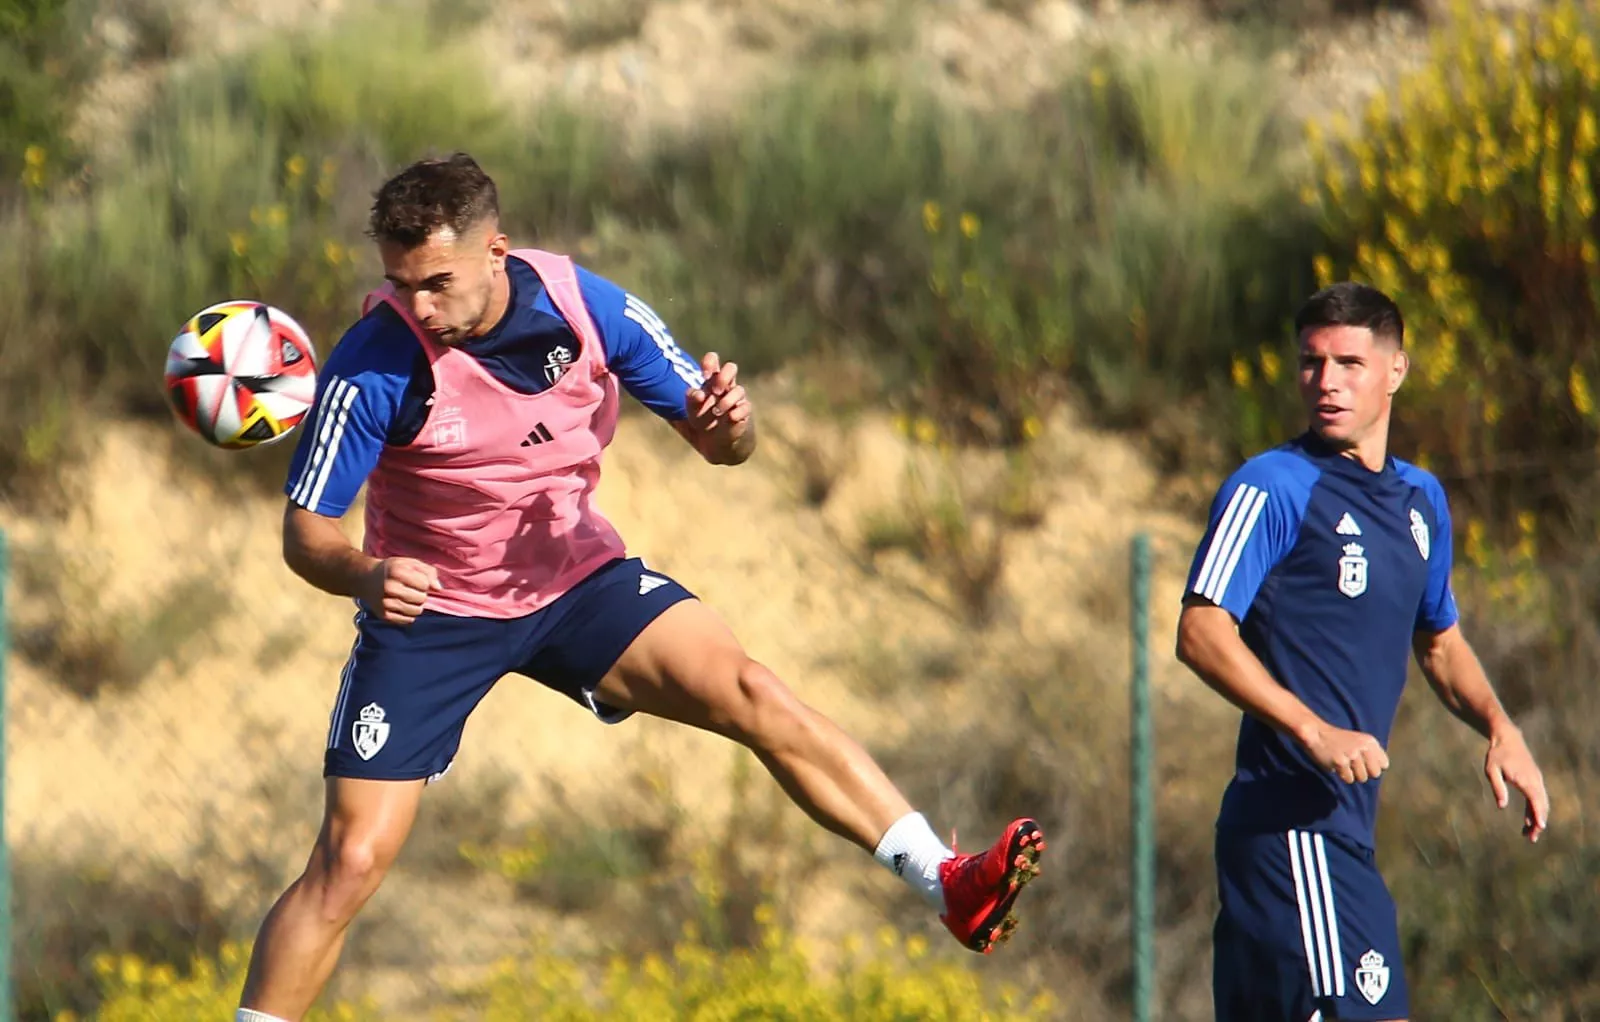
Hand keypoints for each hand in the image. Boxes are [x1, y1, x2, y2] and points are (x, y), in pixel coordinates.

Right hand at [360, 557, 439, 624]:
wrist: (366, 579)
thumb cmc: (393, 570)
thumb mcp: (410, 563)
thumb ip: (429, 572)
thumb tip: (438, 589)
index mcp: (396, 571)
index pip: (425, 584)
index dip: (424, 583)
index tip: (416, 580)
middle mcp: (389, 587)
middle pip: (421, 599)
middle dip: (421, 594)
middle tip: (411, 589)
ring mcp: (385, 603)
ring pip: (416, 611)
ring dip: (416, 605)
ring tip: (407, 597)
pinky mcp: (384, 615)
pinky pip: (408, 620)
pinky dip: (409, 614)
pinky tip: (401, 605)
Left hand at [684, 351, 752, 461]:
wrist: (714, 442)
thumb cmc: (703, 419)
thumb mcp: (692, 410)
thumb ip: (691, 399)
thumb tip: (698, 393)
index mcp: (711, 380)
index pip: (713, 360)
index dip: (710, 363)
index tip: (704, 376)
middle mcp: (726, 386)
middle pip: (731, 368)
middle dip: (723, 377)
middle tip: (715, 391)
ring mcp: (737, 399)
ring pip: (739, 390)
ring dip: (726, 401)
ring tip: (716, 412)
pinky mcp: (744, 412)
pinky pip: (745, 408)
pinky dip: (736, 413)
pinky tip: (729, 418)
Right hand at [1301, 725, 1389, 783]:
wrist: (1317, 733)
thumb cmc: (1338, 740)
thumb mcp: (1358, 741)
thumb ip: (1370, 754)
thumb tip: (1379, 771)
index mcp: (1370, 741)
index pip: (1384, 764)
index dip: (1373, 767)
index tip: (1363, 763)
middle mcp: (1364, 747)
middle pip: (1375, 774)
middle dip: (1365, 773)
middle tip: (1353, 766)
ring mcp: (1352, 755)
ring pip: (1362, 778)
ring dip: (1353, 775)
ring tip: (1343, 764)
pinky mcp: (1341, 762)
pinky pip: (1349, 779)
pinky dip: (1342, 775)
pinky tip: (1336, 765)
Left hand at [1485, 724, 1549, 842]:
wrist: (1507, 737)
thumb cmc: (1497, 754)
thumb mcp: (1491, 770)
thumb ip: (1497, 787)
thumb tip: (1502, 806)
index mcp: (1526, 779)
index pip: (1536, 800)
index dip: (1538, 815)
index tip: (1540, 827)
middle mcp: (1535, 781)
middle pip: (1541, 805)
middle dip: (1538, 823)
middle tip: (1531, 839)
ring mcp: (1536, 780)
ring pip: (1541, 803)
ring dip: (1536, 818)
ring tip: (1528, 835)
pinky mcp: (1534, 779)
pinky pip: (1536, 798)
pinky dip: (1534, 810)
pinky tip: (1527, 821)